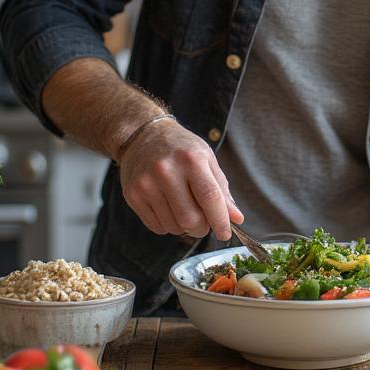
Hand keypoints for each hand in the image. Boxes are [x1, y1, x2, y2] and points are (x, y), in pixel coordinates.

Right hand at [118, 119, 243, 240]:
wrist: (142, 135)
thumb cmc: (181, 149)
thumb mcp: (206, 159)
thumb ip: (221, 190)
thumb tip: (236, 219)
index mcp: (191, 159)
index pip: (209, 197)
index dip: (220, 220)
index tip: (225, 234)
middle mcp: (166, 170)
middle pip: (190, 218)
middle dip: (202, 228)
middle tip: (204, 224)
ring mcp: (146, 183)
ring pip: (173, 226)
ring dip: (184, 228)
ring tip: (184, 210)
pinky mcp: (132, 195)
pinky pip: (157, 227)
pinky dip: (168, 226)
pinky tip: (168, 209)